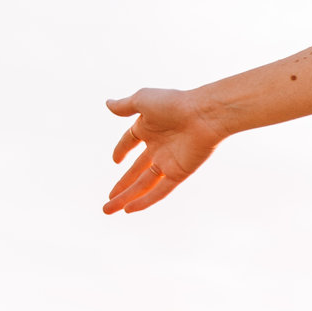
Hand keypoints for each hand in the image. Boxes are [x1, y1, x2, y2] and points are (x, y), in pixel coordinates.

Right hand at [102, 87, 222, 213]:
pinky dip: (145, 201)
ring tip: (108, 210)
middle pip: (136, 171)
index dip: (122, 149)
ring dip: (126, 198)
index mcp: (150, 127)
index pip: (131, 141)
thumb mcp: (143, 100)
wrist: (204, 115)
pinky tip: (129, 210)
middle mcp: (158, 146)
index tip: (115, 160)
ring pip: (143, 184)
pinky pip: (160, 191)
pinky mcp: (178, 173)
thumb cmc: (175, 103)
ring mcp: (168, 161)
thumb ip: (125, 106)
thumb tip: (108, 104)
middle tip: (107, 199)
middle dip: (121, 186)